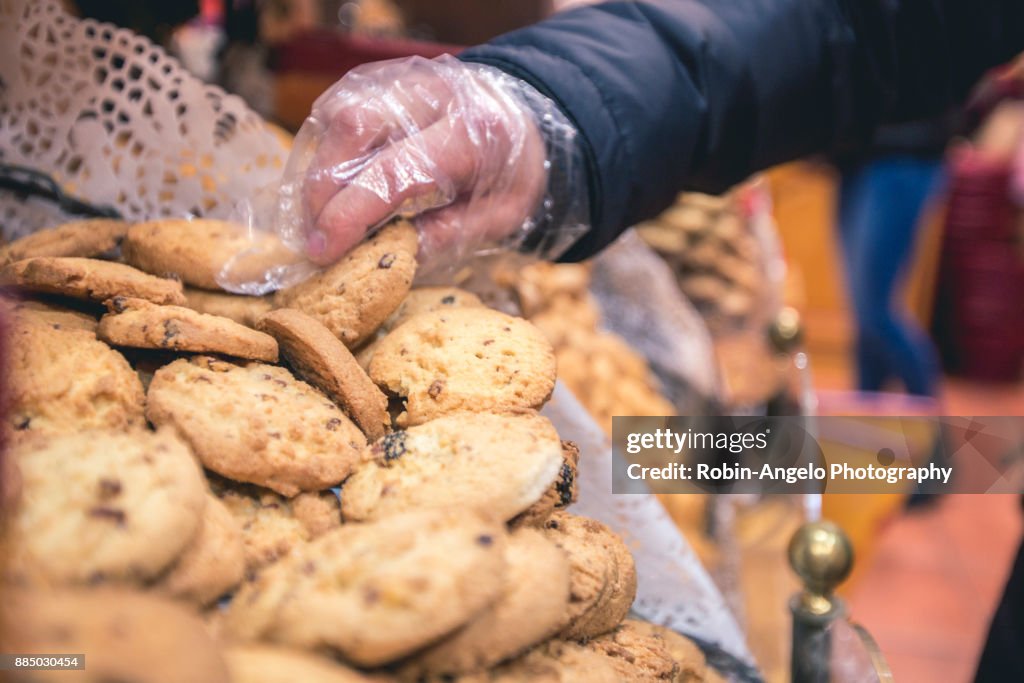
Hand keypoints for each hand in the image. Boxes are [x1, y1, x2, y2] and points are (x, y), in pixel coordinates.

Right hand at [293, 56, 547, 266]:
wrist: (526, 120)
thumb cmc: (511, 177)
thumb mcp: (500, 219)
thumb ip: (447, 237)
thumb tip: (384, 256)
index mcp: (473, 134)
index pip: (394, 171)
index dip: (350, 214)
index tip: (322, 251)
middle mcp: (435, 94)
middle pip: (355, 127)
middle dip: (321, 190)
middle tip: (314, 239)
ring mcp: (405, 78)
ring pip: (337, 114)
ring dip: (316, 171)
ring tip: (316, 219)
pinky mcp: (382, 77)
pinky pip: (335, 109)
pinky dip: (322, 152)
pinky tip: (326, 188)